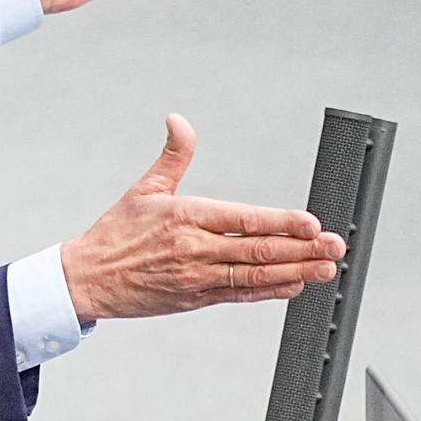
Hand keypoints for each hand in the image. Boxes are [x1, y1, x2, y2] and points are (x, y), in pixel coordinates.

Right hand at [60, 115, 344, 324]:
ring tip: (325, 268)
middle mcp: (194, 249)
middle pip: (258, 250)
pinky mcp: (195, 299)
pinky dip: (269, 291)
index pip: (243, 220)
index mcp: (185, 216)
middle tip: (334, 246)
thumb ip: (172, 154)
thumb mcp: (144, 188)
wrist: (86, 279)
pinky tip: (294, 285)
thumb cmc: (115, 235)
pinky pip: (240, 295)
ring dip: (295, 272)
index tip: (311, 222)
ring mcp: (196, 277)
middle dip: (302, 249)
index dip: (282, 222)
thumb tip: (179, 121)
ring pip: (255, 276)